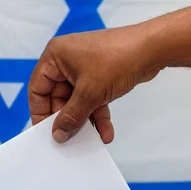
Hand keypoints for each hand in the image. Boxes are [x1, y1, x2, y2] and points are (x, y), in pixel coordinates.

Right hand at [28, 24, 161, 143]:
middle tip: (68, 140)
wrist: (153, 48)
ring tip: (89, 141)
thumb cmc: (118, 58)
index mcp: (55, 56)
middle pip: (58, 98)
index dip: (40, 112)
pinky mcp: (101, 75)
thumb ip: (71, 116)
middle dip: (67, 119)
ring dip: (85, 120)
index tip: (45, 133)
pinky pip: (93, 99)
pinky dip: (98, 115)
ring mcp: (85, 68)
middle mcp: (67, 60)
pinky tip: (106, 132)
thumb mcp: (90, 93)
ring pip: (78, 101)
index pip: (37, 89)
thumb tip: (58, 134)